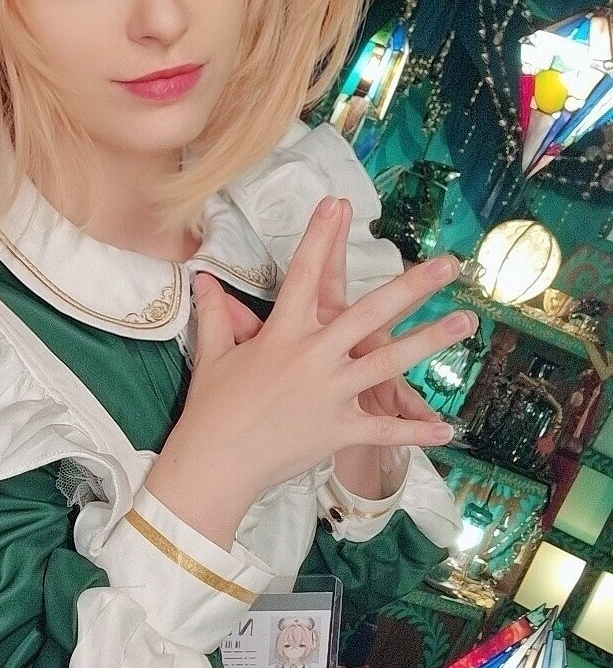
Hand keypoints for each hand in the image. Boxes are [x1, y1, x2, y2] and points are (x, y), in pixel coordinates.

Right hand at [147, 197, 474, 540]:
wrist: (215, 463)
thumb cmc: (211, 409)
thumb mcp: (214, 355)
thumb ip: (215, 314)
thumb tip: (202, 279)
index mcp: (282, 334)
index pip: (302, 275)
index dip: (319, 237)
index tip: (336, 204)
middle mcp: (313, 357)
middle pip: (369, 313)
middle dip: (412, 286)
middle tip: (448, 264)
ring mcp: (330, 394)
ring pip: (389, 362)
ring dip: (430, 341)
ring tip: (465, 322)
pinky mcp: (338, 430)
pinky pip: (384, 430)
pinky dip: (415, 432)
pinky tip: (448, 428)